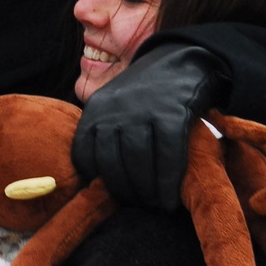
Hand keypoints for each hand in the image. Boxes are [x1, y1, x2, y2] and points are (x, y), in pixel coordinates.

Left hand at [71, 42, 230, 209]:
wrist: (182, 60)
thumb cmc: (146, 94)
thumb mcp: (113, 105)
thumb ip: (103, 134)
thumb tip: (96, 180)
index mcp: (95, 109)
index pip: (84, 155)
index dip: (96, 181)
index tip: (111, 196)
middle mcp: (115, 109)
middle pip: (112, 164)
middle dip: (125, 192)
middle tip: (138, 205)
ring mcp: (143, 110)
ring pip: (139, 163)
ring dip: (146, 192)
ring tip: (154, 205)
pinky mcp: (172, 113)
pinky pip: (167, 156)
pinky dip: (168, 183)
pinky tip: (170, 198)